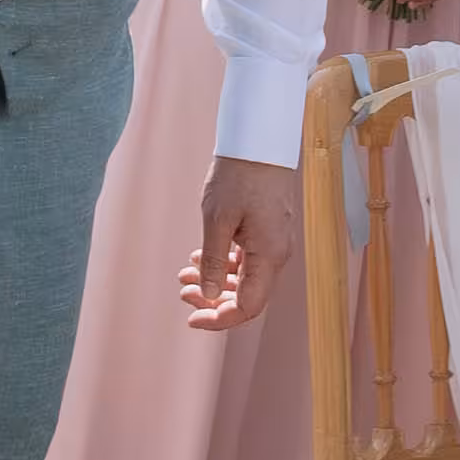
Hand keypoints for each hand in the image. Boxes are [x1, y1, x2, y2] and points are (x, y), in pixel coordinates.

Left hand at [182, 159, 297, 329]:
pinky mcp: (268, 231)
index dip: (219, 319)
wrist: (259, 141)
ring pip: (244, 278)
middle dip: (213, 300)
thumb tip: (208, 296)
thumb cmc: (238, 176)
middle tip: (183, 292)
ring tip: (185, 273)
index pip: (248, 306)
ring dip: (214, 280)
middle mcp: (276, 254)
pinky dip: (223, 263)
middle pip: (247, 296)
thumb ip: (212, 262)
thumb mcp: (216, 220)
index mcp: (269, 256)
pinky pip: (246, 260)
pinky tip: (199, 256)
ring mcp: (273, 242)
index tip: (192, 319)